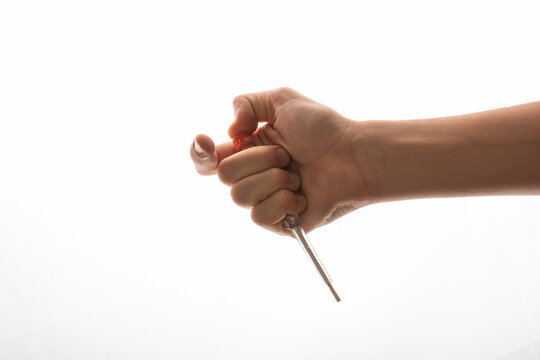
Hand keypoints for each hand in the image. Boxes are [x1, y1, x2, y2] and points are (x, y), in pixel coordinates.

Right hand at [191, 87, 371, 234]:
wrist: (352, 155)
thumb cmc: (323, 127)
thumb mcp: (282, 100)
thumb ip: (247, 103)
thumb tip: (230, 132)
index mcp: (248, 150)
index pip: (208, 160)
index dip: (200, 153)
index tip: (208, 142)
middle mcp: (253, 176)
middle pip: (225, 176)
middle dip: (258, 160)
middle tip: (286, 155)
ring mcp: (266, 200)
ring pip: (240, 196)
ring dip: (274, 180)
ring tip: (297, 175)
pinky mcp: (279, 223)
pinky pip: (260, 216)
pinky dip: (283, 202)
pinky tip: (302, 196)